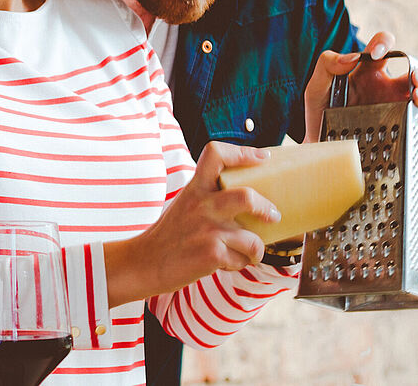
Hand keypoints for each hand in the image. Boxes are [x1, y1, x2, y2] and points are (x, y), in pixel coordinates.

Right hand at [104, 142, 279, 305]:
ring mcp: (207, 230)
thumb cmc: (170, 234)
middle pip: (247, 197)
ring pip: (253, 239)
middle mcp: (201, 205)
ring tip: (249, 251)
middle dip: (266, 208)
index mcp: (195, 187)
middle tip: (273, 215)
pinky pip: (242, 259)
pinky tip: (226, 263)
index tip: (264, 157)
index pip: (217, 154)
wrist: (145, 263)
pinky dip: (239, 264)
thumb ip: (209, 196)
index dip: (244, 152)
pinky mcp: (211, 254)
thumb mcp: (186, 203)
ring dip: (256, 249)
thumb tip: (248, 197)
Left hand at [303, 32, 417, 141]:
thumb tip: (352, 57)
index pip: (385, 46)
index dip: (384, 42)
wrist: (321, 150)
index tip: (375, 53)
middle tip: (415, 79)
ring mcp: (402, 109)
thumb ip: (327, 65)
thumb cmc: (321, 115)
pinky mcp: (408, 131)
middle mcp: (390, 87)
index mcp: (370, 71)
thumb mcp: (316, 87)